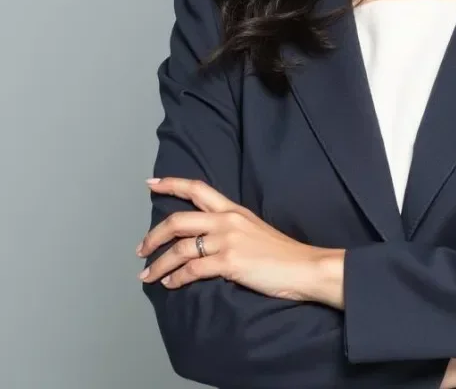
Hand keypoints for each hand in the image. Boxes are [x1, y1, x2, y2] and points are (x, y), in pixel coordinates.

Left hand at [136, 177, 323, 300]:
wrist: (303, 266)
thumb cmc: (281, 253)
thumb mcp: (253, 230)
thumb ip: (230, 230)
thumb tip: (206, 242)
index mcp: (233, 210)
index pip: (197, 189)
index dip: (171, 184)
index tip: (150, 184)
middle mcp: (227, 220)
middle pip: (178, 221)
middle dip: (153, 236)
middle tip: (141, 249)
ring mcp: (228, 241)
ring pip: (180, 248)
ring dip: (159, 264)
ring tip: (148, 275)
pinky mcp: (229, 262)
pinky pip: (192, 270)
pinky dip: (176, 278)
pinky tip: (171, 284)